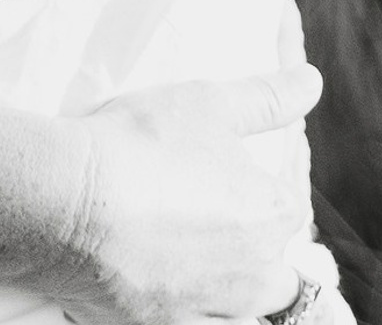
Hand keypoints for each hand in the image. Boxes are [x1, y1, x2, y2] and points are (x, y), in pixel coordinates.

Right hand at [59, 66, 321, 324]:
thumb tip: (312, 81)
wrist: (69, 202)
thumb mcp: (207, 103)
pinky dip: (200, 316)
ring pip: (250, 314)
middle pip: (278, 272)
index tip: (229, 173)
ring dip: (237, 296)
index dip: (262, 184)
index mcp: (272, 213)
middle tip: (209, 223)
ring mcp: (219, 312)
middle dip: (256, 251)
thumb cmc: (140, 144)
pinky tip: (175, 294)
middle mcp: (259, 273)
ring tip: (194, 265)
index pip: (289, 201)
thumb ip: (266, 97)